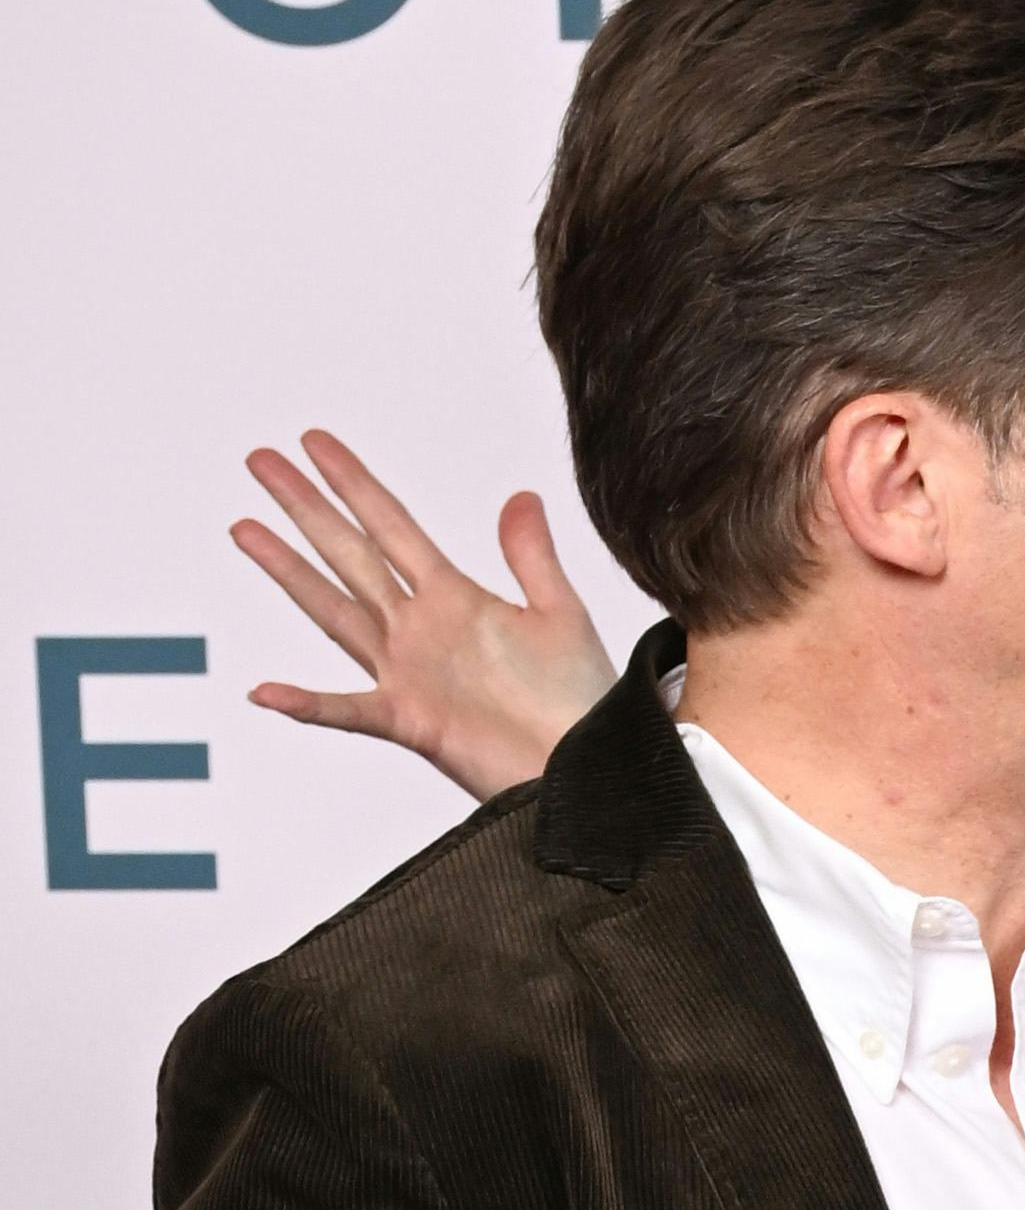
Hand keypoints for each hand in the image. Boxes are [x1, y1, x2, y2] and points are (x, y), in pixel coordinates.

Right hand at [235, 432, 619, 794]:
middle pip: (349, 554)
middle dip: (305, 507)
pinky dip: (307, 704)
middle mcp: (419, 630)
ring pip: (335, 612)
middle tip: (260, 460)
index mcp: (454, 598)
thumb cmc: (581, 702)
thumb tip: (521, 495)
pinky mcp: (411, 722)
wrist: (594, 767)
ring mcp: (407, 675)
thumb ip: (531, 557)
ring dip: (290, 572)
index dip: (353, 483)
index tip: (313, 442)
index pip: (391, 526)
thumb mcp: (560, 613)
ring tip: (246, 530)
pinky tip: (266, 690)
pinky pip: (348, 711)